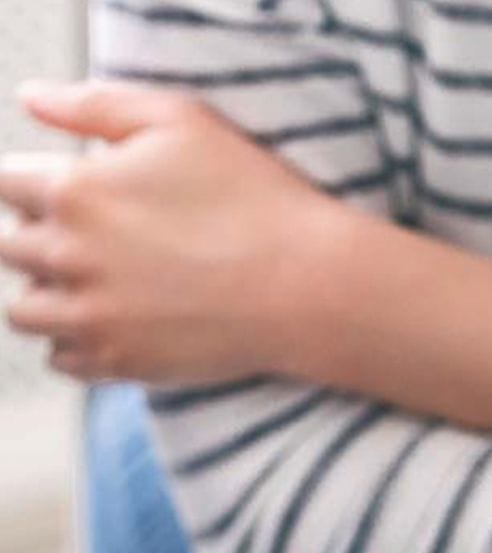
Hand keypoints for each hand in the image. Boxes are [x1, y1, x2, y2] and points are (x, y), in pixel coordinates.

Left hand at [0, 81, 344, 382]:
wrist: (310, 285)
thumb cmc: (257, 198)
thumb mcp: (182, 122)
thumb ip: (95, 104)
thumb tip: (30, 100)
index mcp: (74, 192)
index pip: (4, 183)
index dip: (34, 182)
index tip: (69, 188)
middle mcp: (68, 257)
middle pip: (8, 247)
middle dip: (39, 236)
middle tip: (95, 236)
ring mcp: (92, 316)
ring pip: (23, 310)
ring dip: (49, 294)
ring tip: (97, 285)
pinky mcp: (120, 362)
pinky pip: (61, 359)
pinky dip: (76, 343)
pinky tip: (115, 322)